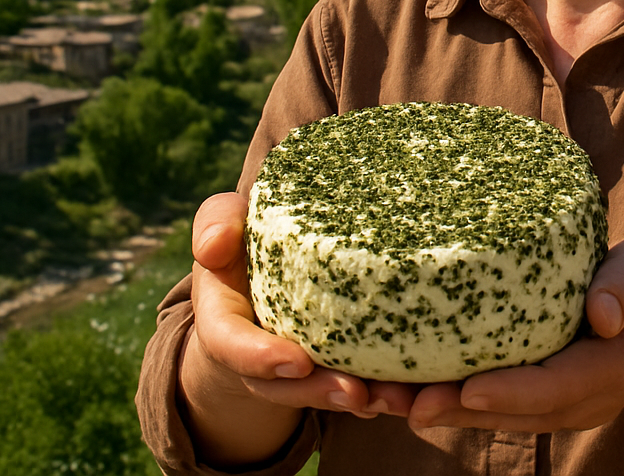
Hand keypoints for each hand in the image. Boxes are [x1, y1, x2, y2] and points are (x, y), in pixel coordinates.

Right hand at [179, 193, 419, 461]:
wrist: (266, 267)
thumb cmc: (247, 236)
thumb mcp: (226, 223)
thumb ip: (217, 223)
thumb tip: (215, 244)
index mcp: (224, 320)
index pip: (231, 346)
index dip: (260, 359)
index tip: (297, 364)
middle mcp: (258, 353)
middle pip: (284, 386)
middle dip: (320, 392)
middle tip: (355, 393)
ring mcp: (295, 365)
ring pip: (324, 393)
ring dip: (361, 400)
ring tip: (395, 399)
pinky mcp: (333, 364)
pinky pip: (356, 387)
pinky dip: (380, 394)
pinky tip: (409, 395)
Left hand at [403, 238, 623, 432]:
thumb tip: (601, 314)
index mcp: (609, 369)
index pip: (559, 385)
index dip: (513, 390)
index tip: (469, 390)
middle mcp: (578, 400)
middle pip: (512, 412)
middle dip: (456, 409)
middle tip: (400, 400)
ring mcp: (553, 406)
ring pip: (491, 416)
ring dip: (436, 409)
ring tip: (379, 397)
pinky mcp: (530, 399)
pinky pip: (483, 406)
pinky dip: (441, 398)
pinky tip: (393, 388)